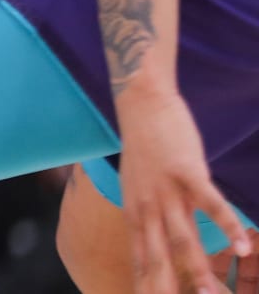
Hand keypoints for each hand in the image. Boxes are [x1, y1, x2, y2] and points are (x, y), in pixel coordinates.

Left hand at [119, 87, 250, 292]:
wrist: (140, 103)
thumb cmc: (144, 148)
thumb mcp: (138, 187)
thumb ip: (149, 216)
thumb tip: (156, 241)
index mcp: (136, 212)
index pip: (142, 259)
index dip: (147, 286)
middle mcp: (147, 207)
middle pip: (159, 257)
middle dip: (167, 289)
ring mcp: (166, 190)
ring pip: (183, 237)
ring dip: (199, 268)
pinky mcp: (187, 172)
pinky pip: (210, 204)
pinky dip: (227, 225)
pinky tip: (242, 247)